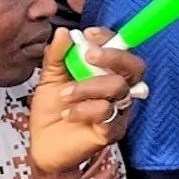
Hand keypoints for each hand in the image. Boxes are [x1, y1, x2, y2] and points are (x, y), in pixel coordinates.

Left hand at [31, 27, 146, 177]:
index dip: (109, 38)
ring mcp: (118, 111)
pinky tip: (68, 113)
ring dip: (88, 86)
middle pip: (134, 67)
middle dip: (112, 56)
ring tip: (65, 94)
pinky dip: (84, 109)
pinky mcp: (112, 131)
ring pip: (118, 87)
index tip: (88, 34)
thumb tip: (64, 33)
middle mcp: (118, 90)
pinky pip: (106, 113)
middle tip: (87, 56)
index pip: (121, 49)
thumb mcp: (49, 77)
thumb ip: (57, 54)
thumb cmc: (52, 110)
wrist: (43, 145)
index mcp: (106, 72)